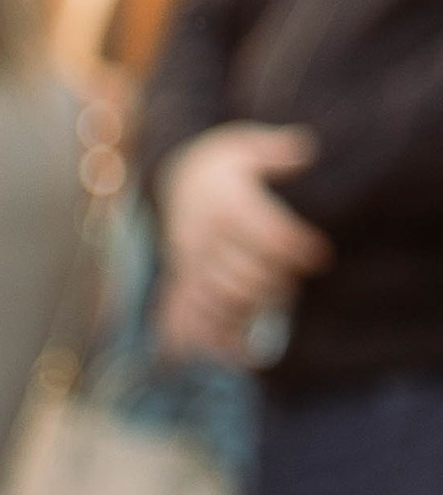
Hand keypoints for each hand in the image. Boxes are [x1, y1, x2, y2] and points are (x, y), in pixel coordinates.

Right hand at [155, 121, 329, 360]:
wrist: (175, 176)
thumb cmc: (224, 162)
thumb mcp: (245, 145)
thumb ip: (275, 149)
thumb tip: (306, 149)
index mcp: (224, 203)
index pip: (265, 234)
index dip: (297, 248)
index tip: (320, 256)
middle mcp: (204, 236)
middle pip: (246, 272)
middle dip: (278, 282)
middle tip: (298, 278)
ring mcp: (190, 262)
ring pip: (224, 297)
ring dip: (256, 304)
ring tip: (279, 296)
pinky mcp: (184, 281)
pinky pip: (197, 316)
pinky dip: (221, 335)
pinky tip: (247, 350)